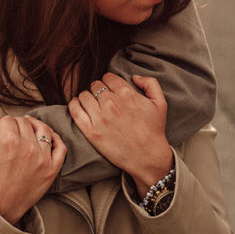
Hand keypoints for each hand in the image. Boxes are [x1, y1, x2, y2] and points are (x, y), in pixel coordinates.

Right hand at [0, 114, 65, 224]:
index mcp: (9, 141)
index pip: (8, 119)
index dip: (1, 124)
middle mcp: (28, 147)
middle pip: (25, 122)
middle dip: (16, 124)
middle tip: (11, 133)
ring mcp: (43, 158)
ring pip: (43, 129)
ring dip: (35, 126)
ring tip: (28, 130)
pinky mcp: (52, 170)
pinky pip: (60, 147)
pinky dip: (55, 139)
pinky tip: (47, 137)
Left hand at [69, 73, 172, 194]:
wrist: (147, 157)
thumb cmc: (154, 130)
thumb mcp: (160, 103)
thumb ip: (150, 83)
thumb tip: (134, 77)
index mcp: (127, 94)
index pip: (108, 77)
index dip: (109, 82)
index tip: (110, 89)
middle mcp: (111, 103)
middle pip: (95, 85)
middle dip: (98, 89)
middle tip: (102, 98)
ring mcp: (100, 118)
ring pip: (84, 95)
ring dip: (87, 97)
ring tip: (91, 103)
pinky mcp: (91, 131)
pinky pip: (74, 110)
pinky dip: (74, 104)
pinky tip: (78, 105)